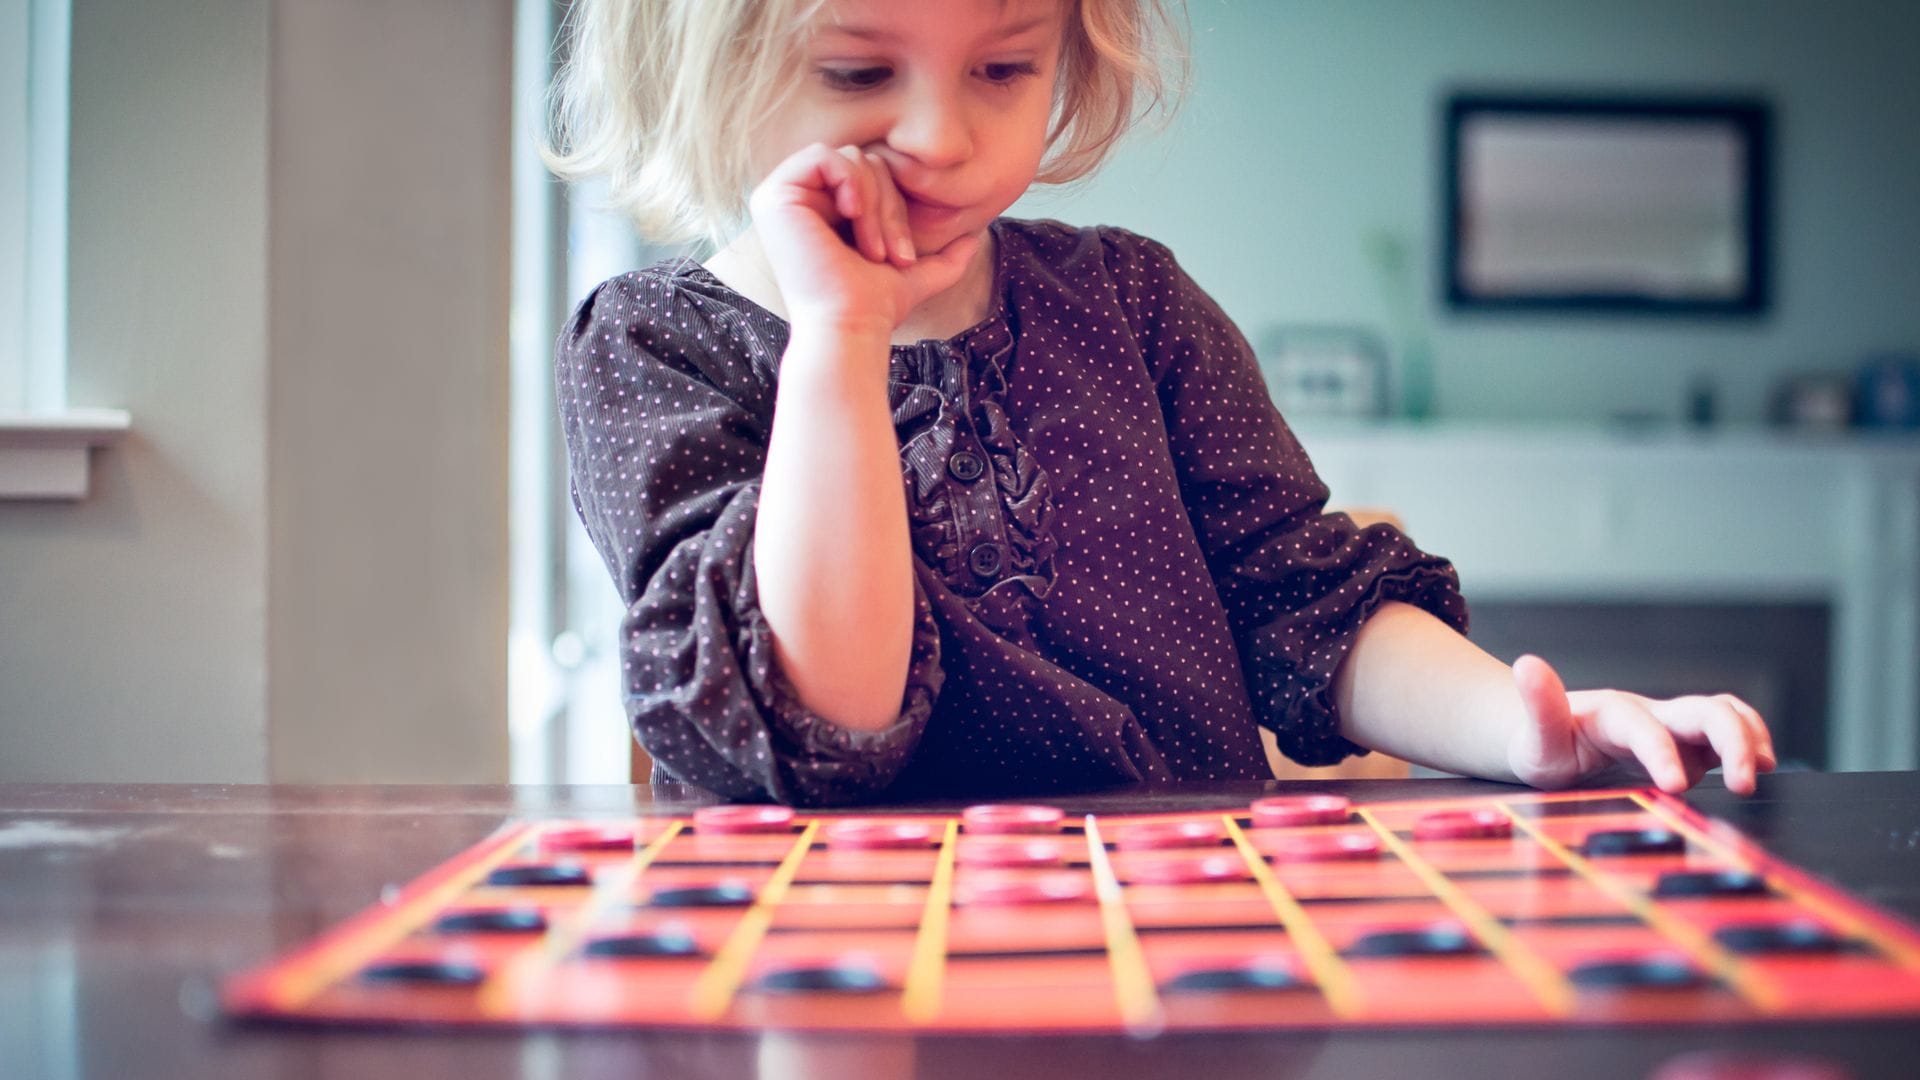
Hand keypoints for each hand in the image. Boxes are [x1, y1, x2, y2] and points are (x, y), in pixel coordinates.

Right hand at [748, 143, 979, 337]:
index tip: (900, 257)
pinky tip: (853, 218)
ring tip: (872, 247)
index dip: (894, 208)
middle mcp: (796, 202)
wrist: (852, 327)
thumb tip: (974, 238)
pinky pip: (826, 156)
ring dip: (875, 204)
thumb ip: (944, 258)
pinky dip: (853, 184)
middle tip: (888, 254)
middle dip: (888, 206)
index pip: (871, 176)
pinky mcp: (772, 195)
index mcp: (819, 212)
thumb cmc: (876, 307)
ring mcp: (779, 198)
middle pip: (862, 163)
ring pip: (849, 159)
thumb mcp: (917, 276)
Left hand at [1506, 654, 1777, 794]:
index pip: (1645, 728)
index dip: (1662, 753)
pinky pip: (1726, 735)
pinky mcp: (1686, 744)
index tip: (1675, 786)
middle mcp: (1650, 713)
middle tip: (1745, 785)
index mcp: (1612, 715)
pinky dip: (1750, 745)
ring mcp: (1672, 727)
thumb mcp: (1531, 736)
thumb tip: (1528, 663)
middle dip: (1733, 742)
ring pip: (1725, 715)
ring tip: (1761, 772)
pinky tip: (1757, 771)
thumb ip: (1537, 706)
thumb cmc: (1541, 745)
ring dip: (1749, 738)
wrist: (1549, 741)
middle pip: (1705, 711)